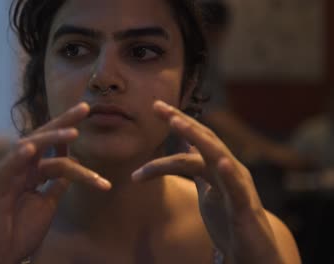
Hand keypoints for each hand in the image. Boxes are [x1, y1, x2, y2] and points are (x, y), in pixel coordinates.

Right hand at [0, 102, 110, 263]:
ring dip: (50, 138)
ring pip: (27, 148)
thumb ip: (56, 186)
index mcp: (33, 172)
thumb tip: (71, 171)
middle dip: (63, 123)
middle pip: (42, 138)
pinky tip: (31, 149)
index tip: (89, 122)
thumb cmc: (19, 231)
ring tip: (73, 132)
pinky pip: (6, 170)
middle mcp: (21, 169)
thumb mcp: (46, 205)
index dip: (70, 136)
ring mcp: (9, 176)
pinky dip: (17, 158)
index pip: (54, 148)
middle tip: (84, 108)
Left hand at [132, 101, 282, 263]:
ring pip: (218, 156)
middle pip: (204, 139)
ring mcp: (239, 186)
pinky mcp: (244, 208)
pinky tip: (223, 162)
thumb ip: (197, 167)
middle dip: (180, 121)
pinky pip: (238, 189)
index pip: (195, 137)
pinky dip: (230, 175)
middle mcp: (229, 169)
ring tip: (177, 122)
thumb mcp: (207, 189)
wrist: (253, 252)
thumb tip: (185, 147)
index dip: (177, 120)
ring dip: (197, 138)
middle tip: (158, 108)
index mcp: (217, 166)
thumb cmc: (228, 219)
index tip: (155, 107)